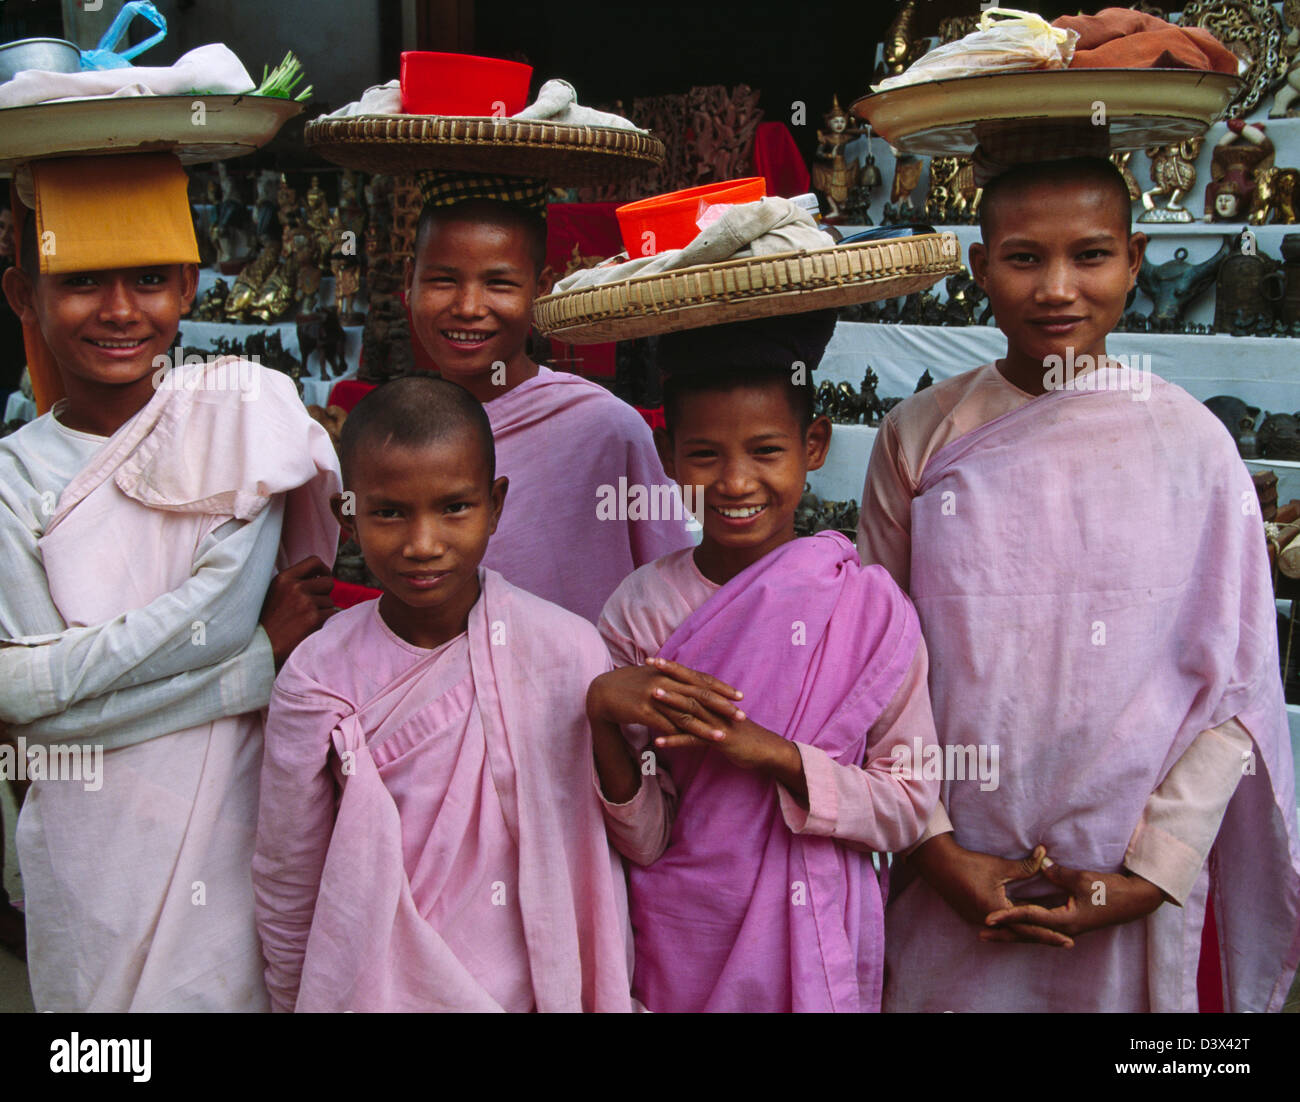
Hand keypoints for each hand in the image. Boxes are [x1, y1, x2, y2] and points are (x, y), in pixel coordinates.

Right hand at [259, 556, 336, 667]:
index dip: (323, 569)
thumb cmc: (267, 621)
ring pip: (329, 601)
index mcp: (284, 578)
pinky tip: (308, 628)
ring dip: (322, 611)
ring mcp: (306, 602)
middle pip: (328, 582)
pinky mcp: (314, 618)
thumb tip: (320, 576)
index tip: (324, 576)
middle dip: (324, 593)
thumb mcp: (274, 592)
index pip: (314, 561)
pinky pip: (331, 615)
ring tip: (303, 620)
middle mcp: (296, 587)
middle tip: (313, 605)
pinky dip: (323, 622)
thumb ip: (294, 582)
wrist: (261, 647)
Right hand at [586, 656, 744, 739]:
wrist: (602, 692)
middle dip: (722, 707)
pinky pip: (665, 725)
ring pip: (685, 712)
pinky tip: (691, 744)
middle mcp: (666, 681)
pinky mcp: (643, 710)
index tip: (740, 697)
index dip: (722, 688)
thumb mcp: (655, 677)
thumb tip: (695, 685)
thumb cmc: (630, 685)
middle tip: (741, 717)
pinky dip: (679, 735)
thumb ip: (675, 680)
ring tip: (722, 736)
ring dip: (705, 726)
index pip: (702, 679)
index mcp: (671, 672)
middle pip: (699, 695)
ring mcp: (654, 696)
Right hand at [911, 835, 1073, 947]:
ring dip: (1028, 934)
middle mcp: (987, 921)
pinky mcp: (972, 915)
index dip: (1049, 934)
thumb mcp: (999, 866)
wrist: (938, 864)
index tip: (1068, 940)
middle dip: (1043, 937)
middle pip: (1020, 935)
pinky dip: (1014, 928)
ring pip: (1009, 933)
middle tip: (1065, 942)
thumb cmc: (969, 864)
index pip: (1028, 928)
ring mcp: (978, 920)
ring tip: (1048, 936)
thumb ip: (1025, 865)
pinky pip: (999, 927)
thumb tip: (1045, 854)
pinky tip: (1022, 926)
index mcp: (995, 911)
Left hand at [981, 860, 1164, 945]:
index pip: (1029, 918)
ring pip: (1035, 930)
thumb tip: (1041, 866)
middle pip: (1028, 932)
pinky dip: (1028, 923)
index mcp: (1066, 920)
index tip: (987, 917)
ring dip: (1014, 929)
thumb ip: (1059, 875)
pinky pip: (1044, 924)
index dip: (1007, 916)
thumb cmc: (1111, 890)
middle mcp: (1064, 927)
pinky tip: (1015, 920)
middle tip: (981, 932)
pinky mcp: (1070, 920)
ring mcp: (1067, 925)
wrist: (1135, 900)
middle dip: (1005, 932)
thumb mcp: (1083, 880)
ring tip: (992, 929)